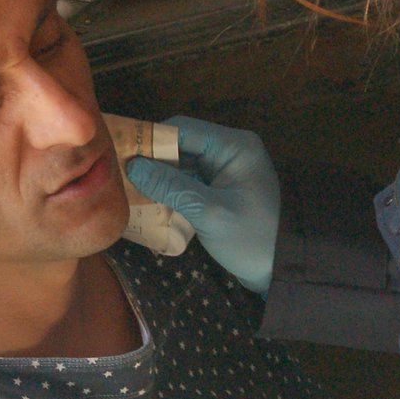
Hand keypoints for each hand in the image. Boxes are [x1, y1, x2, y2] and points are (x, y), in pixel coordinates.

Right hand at [126, 115, 279, 293]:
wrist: (280, 269)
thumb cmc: (250, 238)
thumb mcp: (208, 212)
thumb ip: (171, 186)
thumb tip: (133, 165)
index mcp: (233, 146)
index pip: (182, 129)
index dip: (151, 139)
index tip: (121, 156)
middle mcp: (228, 150)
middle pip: (179, 145)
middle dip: (151, 160)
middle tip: (119, 175)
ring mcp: (224, 170)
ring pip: (180, 163)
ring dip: (157, 177)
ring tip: (127, 188)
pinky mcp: (219, 189)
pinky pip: (187, 180)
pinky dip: (169, 189)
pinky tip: (147, 201)